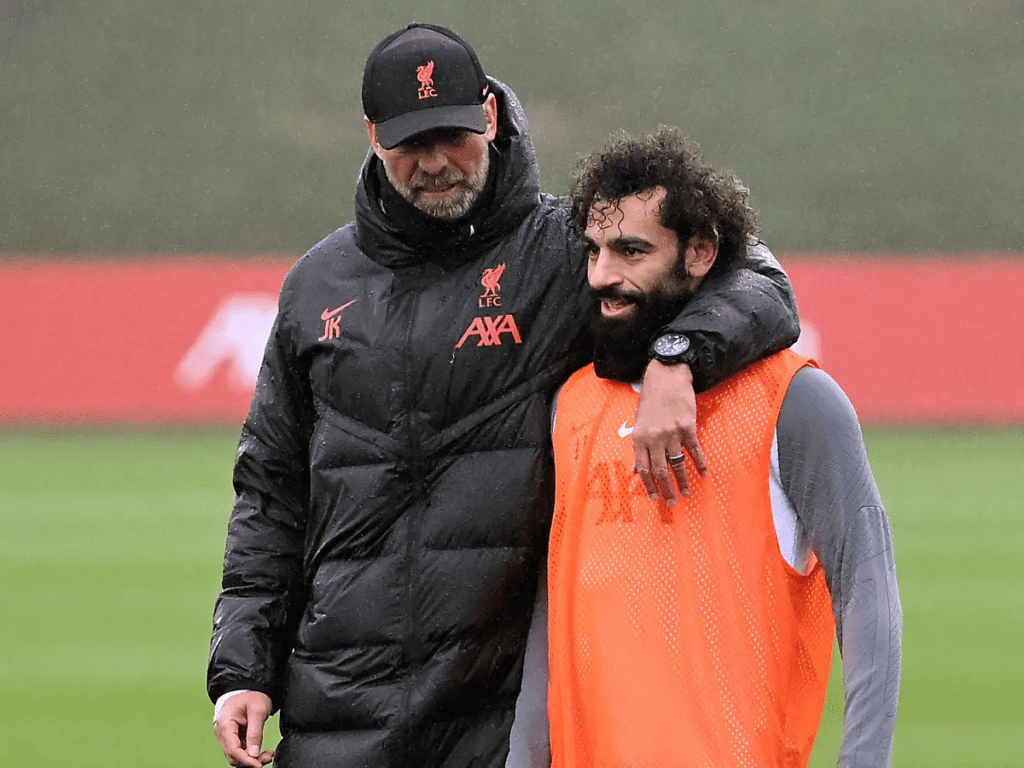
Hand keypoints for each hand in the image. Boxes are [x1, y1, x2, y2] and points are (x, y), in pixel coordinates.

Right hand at [213, 691, 274, 766]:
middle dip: (250, 761)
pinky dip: (251, 754)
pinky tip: (263, 753)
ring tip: (269, 755)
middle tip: (269, 757)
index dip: (246, 760)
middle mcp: (223, 733)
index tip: (259, 765)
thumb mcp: (257, 710)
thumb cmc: (252, 695)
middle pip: (233, 756)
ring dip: (252, 759)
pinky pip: (241, 751)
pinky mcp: (235, 737)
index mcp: (225, 724)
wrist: (249, 687)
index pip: (233, 750)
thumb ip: (255, 732)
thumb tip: (254, 754)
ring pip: (237, 755)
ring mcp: (228, 736)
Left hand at [632, 360, 708, 504]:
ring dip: (683, 481)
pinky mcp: (688, 427)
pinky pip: (694, 450)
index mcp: (640, 438)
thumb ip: (638, 447)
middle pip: (660, 470)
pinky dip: (700, 463)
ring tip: (686, 493)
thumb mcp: (639, 423)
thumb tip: (635, 471)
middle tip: (671, 502)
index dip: (648, 485)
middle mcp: (655, 438)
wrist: (667, 377)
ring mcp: (672, 433)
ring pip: (678, 463)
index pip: (642, 468)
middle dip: (666, 489)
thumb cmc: (651, 401)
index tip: (654, 498)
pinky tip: (703, 473)